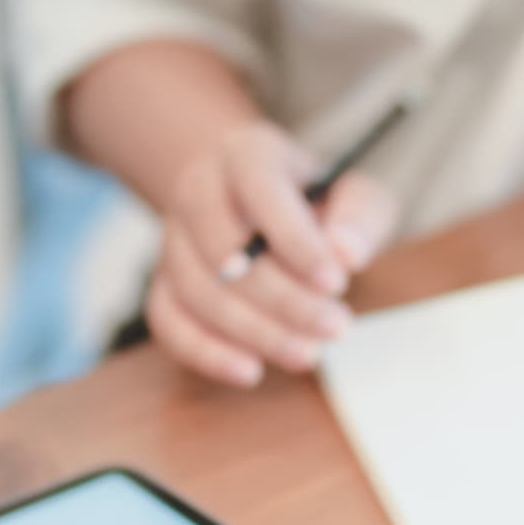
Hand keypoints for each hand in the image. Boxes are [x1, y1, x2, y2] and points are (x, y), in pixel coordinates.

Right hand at [144, 121, 399, 385]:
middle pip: (225, 249)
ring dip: (255, 331)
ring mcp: (172, 237)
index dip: (295, 239)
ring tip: (308, 353)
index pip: (259, 187)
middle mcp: (198, 189)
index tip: (337, 283)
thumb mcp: (357, 197)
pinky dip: (205, 351)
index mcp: (247, 153)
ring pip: (197, 290)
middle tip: (336, 328)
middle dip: (284, 299)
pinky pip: (168, 320)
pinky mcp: (163, 282)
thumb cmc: (318, 205)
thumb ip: (360, 219)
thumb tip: (345, 254)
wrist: (265, 209)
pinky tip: (250, 371)